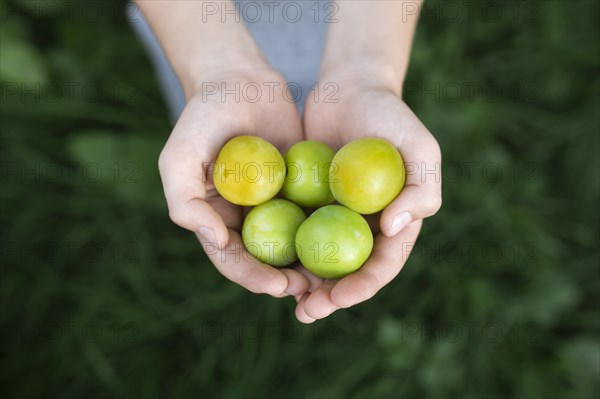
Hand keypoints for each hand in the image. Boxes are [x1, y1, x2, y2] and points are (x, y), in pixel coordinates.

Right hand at [158, 63, 310, 297]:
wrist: (239, 80)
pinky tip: (348, 242)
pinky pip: (315, 213)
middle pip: (267, 260)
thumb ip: (185, 201)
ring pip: (295, 243)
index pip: (233, 259)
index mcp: (216, 219)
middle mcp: (246, 218)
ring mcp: (275, 204)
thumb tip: (216, 241)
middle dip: (287, 279)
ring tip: (331, 280)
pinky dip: (328, 230)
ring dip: (311, 264)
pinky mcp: (300, 187)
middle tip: (310, 290)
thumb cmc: (202, 117)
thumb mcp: (179, 157)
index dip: (252, 277)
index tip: (276, 285)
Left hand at [295, 76, 441, 322]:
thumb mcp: (419, 147)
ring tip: (281, 296)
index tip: (339, 298)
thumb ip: (421, 189)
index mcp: (394, 223)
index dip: (363, 286)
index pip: (382, 264)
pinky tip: (262, 261)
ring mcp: (332, 216)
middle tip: (306, 312)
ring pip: (317, 257)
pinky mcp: (306, 202)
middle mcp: (362, 226)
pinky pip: (292, 229)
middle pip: (347, 271)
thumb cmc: (391, 116)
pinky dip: (281, 247)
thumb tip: (393, 228)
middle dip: (329, 297)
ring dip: (302, 282)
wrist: (350, 88)